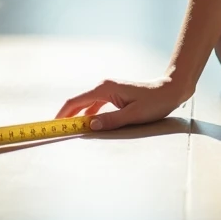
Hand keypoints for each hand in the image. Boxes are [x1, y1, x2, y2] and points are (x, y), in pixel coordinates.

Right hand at [56, 76, 187, 131]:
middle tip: (55, 133)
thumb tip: (90, 126)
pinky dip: (88, 115)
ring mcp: (108, 90)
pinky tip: (87, 126)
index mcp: (104, 89)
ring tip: (68, 132)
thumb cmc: (155, 102)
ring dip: (77, 118)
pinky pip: (95, 106)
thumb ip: (111, 121)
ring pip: (85, 105)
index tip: (50, 126)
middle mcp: (103, 86)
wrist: (170, 90)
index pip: (75, 102)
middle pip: (77, 103)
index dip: (62, 115)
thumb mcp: (133, 115)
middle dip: (66, 118)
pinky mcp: (113, 94)